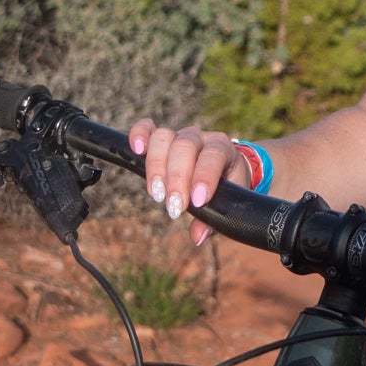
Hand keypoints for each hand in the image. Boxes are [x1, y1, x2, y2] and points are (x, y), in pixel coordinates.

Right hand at [127, 120, 244, 246]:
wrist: (226, 170)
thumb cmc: (226, 187)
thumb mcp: (228, 203)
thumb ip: (214, 219)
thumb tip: (197, 236)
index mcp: (223, 148)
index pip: (213, 155)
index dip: (204, 177)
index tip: (197, 202)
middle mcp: (200, 138)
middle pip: (185, 146)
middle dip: (177, 178)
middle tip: (174, 207)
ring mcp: (179, 136)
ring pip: (163, 138)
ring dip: (156, 166)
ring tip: (156, 194)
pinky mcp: (160, 138)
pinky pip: (147, 128)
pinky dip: (139, 134)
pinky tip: (136, 149)